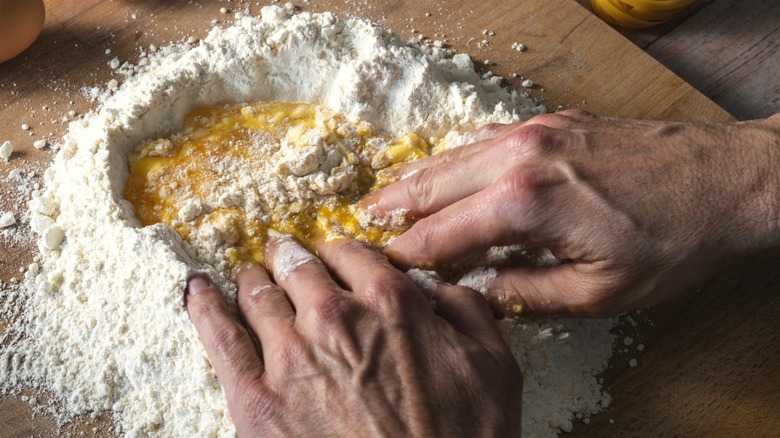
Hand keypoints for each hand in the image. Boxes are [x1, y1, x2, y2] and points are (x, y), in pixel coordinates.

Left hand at [185, 236, 522, 435]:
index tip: (336, 259)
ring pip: (258, 294)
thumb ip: (467, 311)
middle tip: (284, 256)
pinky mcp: (255, 399)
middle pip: (298, 268)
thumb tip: (438, 288)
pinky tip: (197, 290)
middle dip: (291, 258)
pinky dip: (204, 306)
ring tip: (249, 275)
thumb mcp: (494, 367)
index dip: (342, 254)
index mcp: (390, 302)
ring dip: (253, 279)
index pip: (351, 253)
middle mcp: (334, 317)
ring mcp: (289, 356)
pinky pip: (218, 337)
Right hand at [362, 110, 779, 315]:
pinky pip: (486, 136)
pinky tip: (447, 165)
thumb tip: (485, 291)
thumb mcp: (600, 291)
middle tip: (361, 220)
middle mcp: (520, 159)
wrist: (726, 179)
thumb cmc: (673, 239)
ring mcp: (535, 132)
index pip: (442, 234)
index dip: (408, 254)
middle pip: (434, 183)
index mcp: (525, 205)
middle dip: (394, 205)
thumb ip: (530, 293)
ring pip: (454, 153)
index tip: (384, 266)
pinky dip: (457, 154)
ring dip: (418, 176)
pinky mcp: (553, 122)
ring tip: (387, 193)